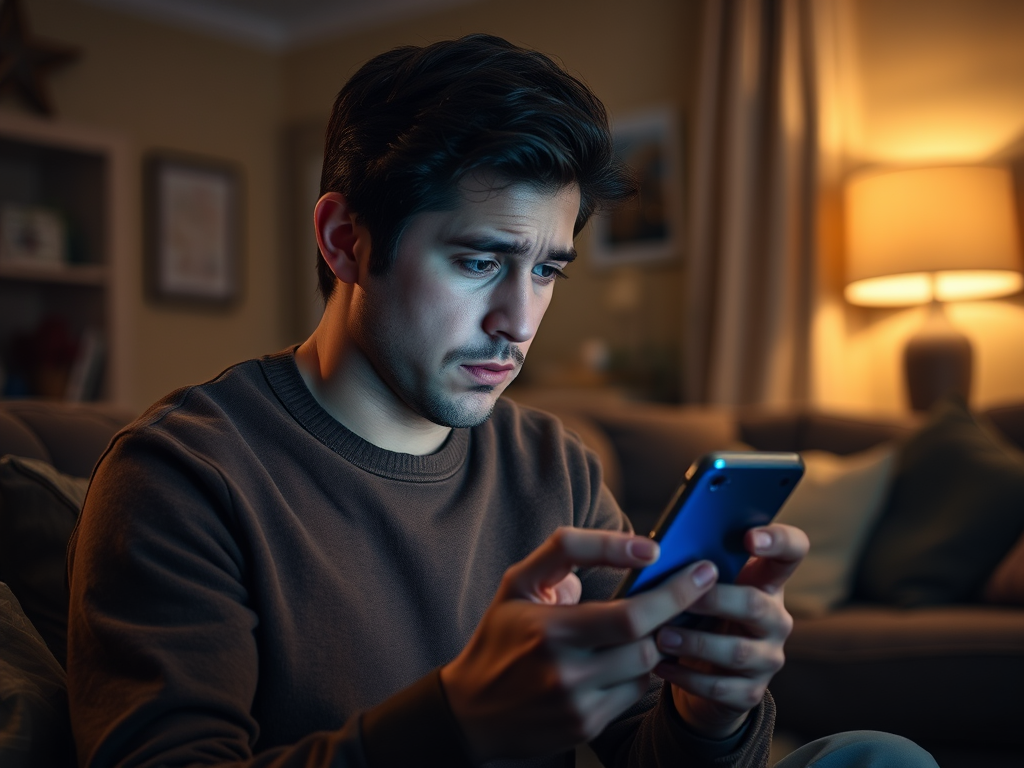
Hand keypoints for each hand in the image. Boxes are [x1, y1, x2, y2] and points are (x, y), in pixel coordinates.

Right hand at [440, 527, 718, 762]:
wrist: (471, 711)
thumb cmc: (500, 635)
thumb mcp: (519, 581)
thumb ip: (567, 550)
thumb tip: (633, 548)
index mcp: (549, 630)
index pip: (628, 614)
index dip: (669, 592)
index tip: (696, 570)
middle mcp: (566, 672)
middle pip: (646, 642)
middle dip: (678, 609)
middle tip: (700, 584)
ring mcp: (578, 704)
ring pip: (646, 667)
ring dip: (657, 640)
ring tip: (657, 618)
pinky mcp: (586, 726)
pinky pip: (634, 693)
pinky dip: (639, 670)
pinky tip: (628, 653)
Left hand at [654, 523, 809, 738]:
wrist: (707, 676)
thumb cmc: (703, 616)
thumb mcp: (705, 589)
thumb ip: (696, 569)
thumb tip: (659, 550)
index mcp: (767, 582)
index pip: (792, 551)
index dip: (778, 540)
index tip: (749, 537)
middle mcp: (776, 619)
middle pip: (755, 604)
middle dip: (713, 600)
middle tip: (679, 598)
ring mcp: (768, 658)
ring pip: (736, 652)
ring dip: (694, 642)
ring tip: (660, 636)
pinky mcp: (751, 692)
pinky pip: (719, 687)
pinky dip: (686, 677)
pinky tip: (660, 666)